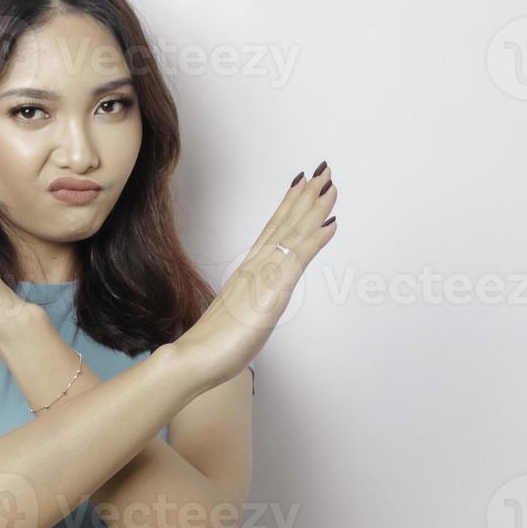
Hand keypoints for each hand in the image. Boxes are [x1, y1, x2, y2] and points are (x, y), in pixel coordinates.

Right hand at [175, 163, 339, 390]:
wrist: (196, 355)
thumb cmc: (213, 342)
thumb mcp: (237, 315)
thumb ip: (247, 299)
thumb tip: (256, 291)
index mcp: (248, 270)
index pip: (273, 230)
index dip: (289, 206)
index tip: (302, 185)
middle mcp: (256, 265)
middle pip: (284, 223)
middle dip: (305, 196)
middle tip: (323, 171)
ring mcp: (263, 274)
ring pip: (293, 232)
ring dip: (313, 206)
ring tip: (329, 184)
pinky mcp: (272, 289)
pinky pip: (298, 256)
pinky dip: (315, 236)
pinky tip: (330, 222)